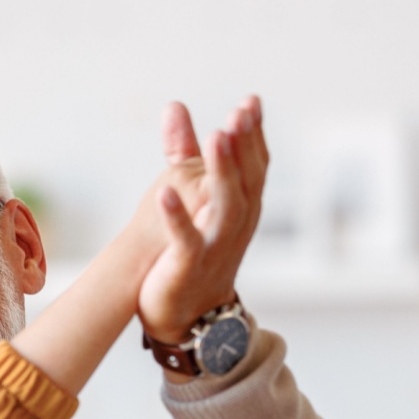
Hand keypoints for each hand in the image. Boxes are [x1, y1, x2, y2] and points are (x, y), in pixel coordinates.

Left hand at [137, 96, 267, 345]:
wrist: (186, 317)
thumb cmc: (190, 252)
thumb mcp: (194, 198)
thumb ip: (184, 152)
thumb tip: (175, 105)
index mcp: (240, 207)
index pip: (254, 166)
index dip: (253, 135)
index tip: (250, 101)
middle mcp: (234, 225)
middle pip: (247, 181)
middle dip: (245, 145)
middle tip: (241, 112)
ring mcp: (214, 246)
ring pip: (225, 206)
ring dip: (222, 172)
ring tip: (217, 138)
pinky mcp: (187, 266)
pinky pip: (185, 241)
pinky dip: (176, 218)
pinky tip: (164, 194)